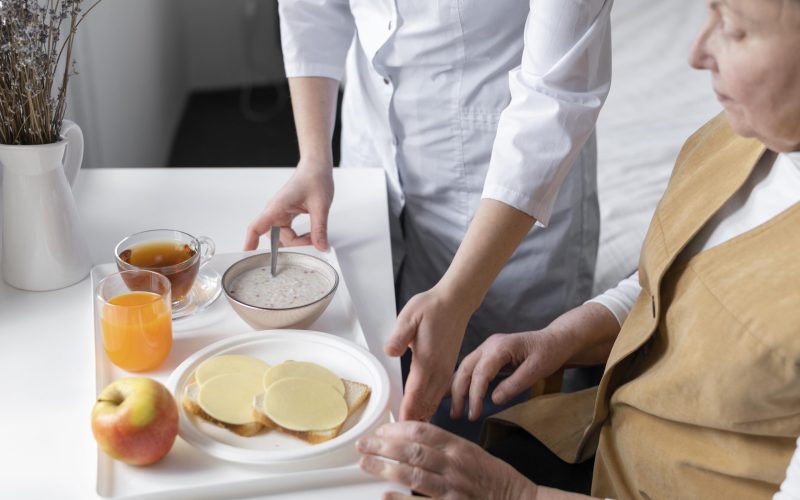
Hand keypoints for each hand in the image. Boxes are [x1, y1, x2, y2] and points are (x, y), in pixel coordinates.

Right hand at [244, 163, 333, 250]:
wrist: (316, 166)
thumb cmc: (314, 177)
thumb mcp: (320, 206)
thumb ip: (319, 229)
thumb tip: (321, 246)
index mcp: (277, 206)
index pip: (256, 227)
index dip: (249, 242)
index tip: (246, 255)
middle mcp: (275, 210)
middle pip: (275, 237)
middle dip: (292, 244)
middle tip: (312, 243)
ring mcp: (280, 212)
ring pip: (283, 236)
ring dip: (297, 241)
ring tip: (313, 237)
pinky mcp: (287, 214)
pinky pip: (288, 230)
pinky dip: (298, 237)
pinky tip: (309, 236)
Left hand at [357, 421, 537, 499]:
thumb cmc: (493, 477)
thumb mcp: (471, 452)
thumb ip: (443, 446)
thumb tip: (412, 439)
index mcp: (458, 446)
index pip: (422, 430)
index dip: (397, 429)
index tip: (380, 430)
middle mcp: (454, 464)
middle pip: (412, 450)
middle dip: (383, 446)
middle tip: (363, 444)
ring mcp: (453, 488)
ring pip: (413, 474)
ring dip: (385, 468)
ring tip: (366, 464)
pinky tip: (385, 495)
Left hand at [385, 286, 471, 421]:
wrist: (454, 302)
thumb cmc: (431, 307)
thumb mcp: (410, 317)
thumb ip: (399, 336)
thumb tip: (390, 351)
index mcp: (427, 359)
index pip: (415, 392)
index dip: (407, 410)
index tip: (400, 426)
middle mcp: (438, 367)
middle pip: (426, 400)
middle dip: (415, 418)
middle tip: (404, 435)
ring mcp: (446, 367)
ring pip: (435, 397)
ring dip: (425, 412)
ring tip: (416, 428)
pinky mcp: (449, 364)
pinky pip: (442, 389)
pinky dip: (434, 402)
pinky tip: (429, 407)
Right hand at [450, 330, 570, 421]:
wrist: (555, 339)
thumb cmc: (549, 353)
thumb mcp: (537, 370)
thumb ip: (515, 384)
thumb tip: (494, 400)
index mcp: (500, 347)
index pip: (480, 373)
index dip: (475, 396)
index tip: (473, 415)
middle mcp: (489, 345)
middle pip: (465, 369)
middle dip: (458, 393)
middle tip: (456, 415)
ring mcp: (487, 347)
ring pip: (464, 367)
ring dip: (457, 388)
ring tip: (454, 410)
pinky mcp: (488, 353)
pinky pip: (470, 367)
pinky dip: (462, 381)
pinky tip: (455, 393)